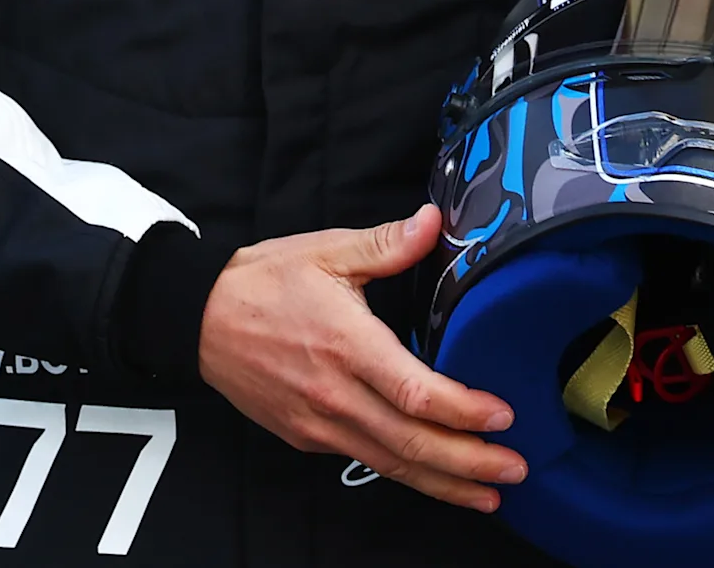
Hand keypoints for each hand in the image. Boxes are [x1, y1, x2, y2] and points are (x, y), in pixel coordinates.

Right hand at [197, 204, 524, 511]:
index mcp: (345, 344)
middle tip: (516, 468)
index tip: (503, 416)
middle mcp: (334, 394)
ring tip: (490, 493)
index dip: (464, 412)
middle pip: (412, 443)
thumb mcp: (323, 251)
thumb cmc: (261, 282)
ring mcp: (318, 422)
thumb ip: (385, 243)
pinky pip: (365, 458)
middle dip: (470, 462)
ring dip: (446, 483)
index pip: (415, 393)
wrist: (196, 319)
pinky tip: (435, 476)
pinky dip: (406, 472)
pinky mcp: (307, 436)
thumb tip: (435, 221)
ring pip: (392, 463)